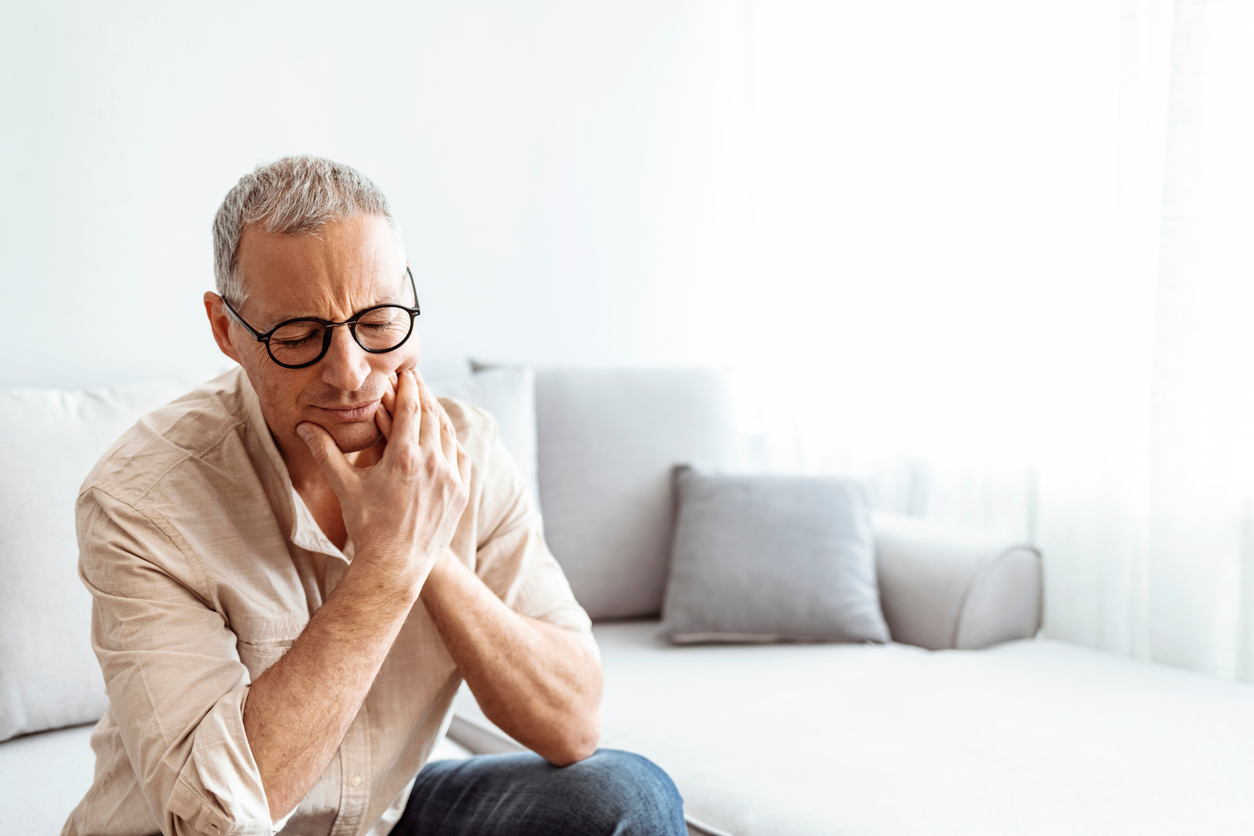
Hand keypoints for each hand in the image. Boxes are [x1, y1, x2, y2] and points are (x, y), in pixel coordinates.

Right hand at [296, 370, 470, 590]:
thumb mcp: (345, 487)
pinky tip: (443, 436)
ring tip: (428, 403)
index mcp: (405, 457)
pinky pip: (460, 456)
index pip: (411, 408)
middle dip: (423, 395)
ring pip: (448, 434)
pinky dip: (451, 441)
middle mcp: (434, 463)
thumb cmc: (367, 527)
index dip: (408, 387)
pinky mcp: (461, 492)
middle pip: (432, 415)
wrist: (396, 565)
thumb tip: (304, 427)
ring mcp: (451, 478)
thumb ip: (326, 452)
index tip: (406, 372)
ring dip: (438, 415)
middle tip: (416, 379)